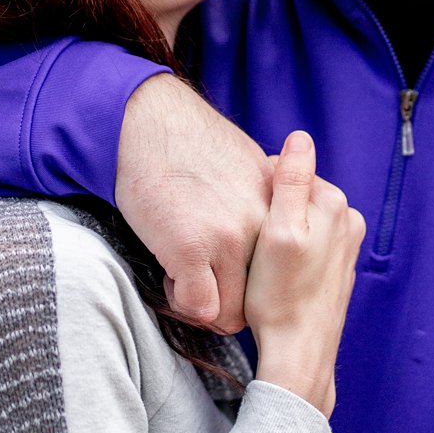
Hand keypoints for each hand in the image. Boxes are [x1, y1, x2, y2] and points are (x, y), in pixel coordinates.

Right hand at [115, 71, 273, 333]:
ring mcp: (227, 239)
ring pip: (230, 312)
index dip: (252, 282)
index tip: (228, 276)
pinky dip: (181, 300)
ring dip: (205, 305)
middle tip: (203, 286)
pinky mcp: (191, 249)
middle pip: (257, 299)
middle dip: (229, 302)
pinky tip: (170, 275)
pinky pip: (198, 306)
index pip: (279, 271)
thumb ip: (262, 203)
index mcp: (274, 207)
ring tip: (186, 280)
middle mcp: (259, 226)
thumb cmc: (190, 142)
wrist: (154, 120)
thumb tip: (263, 228)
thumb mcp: (248, 166)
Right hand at [242, 131, 365, 419]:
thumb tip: (300, 136)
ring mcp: (346, 246)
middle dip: (272, 211)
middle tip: (251, 243)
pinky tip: (276, 276)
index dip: (260, 190)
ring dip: (280, 233)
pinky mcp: (338, 268)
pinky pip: (309, 246)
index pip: (290, 172)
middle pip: (298, 197)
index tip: (244, 215)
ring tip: (262, 262)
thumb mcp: (278, 232)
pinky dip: (291, 253)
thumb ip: (291, 181)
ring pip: (302, 222)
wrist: (299, 353)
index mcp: (334, 204)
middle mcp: (348, 220)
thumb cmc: (281, 297)